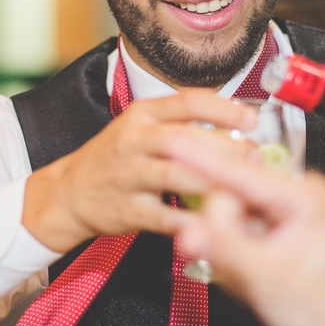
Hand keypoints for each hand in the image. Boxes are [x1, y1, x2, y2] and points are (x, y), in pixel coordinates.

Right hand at [22, 90, 257, 251]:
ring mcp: (128, 175)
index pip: (187, 101)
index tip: (251, 119)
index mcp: (142, 115)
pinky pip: (166, 216)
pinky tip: (218, 224)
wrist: (68, 193)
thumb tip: (234, 128)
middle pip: (186, 139)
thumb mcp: (140, 127)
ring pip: (177, 175)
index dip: (223, 109)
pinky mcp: (126, 209)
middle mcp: (133, 140)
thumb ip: (179, 123)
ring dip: (214, 183)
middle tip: (256, 158)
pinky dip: (193, 222)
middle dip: (227, 148)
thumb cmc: (115, 158)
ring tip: (243, 189)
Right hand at [167, 128, 324, 325]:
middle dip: (222, 231)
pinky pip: (232, 229)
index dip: (204, 160)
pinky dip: (232, 253)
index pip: (241, 174)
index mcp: (303, 195)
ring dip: (227, 247)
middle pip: (228, 194)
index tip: (174, 142)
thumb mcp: (268, 280)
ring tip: (251, 275)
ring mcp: (280, 210)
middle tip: (240, 265)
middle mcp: (293, 193)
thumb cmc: (321, 311)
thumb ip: (225, 251)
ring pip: (226, 214)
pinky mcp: (270, 226)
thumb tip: (188, 232)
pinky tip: (248, 273)